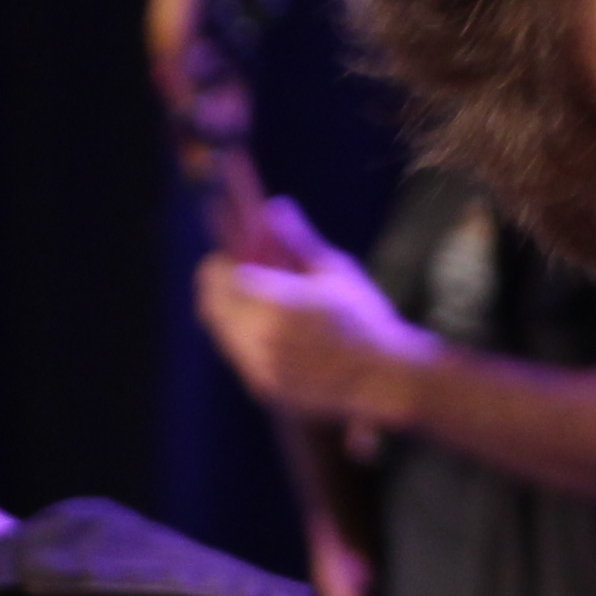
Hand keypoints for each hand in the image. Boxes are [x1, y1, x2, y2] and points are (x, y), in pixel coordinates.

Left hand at [195, 198, 434, 438]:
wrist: (384, 377)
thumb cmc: (365, 318)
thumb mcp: (334, 270)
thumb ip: (297, 240)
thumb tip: (274, 207)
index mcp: (274, 303)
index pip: (217, 275)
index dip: (221, 261)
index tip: (234, 255)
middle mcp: (258, 337)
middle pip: (210, 305)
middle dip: (219, 286)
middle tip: (240, 276)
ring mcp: (259, 366)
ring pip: (222, 332)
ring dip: (231, 312)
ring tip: (260, 304)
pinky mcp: (265, 388)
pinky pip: (239, 355)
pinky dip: (244, 338)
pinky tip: (273, 331)